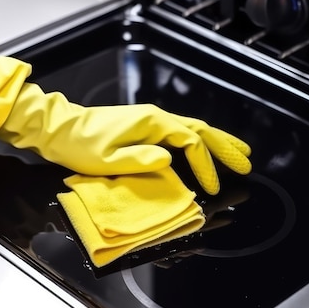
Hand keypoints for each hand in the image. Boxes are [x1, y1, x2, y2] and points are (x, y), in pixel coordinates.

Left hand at [0, 86, 251, 194]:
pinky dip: (199, 142)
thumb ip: (139, 160)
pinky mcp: (145, 127)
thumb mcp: (106, 159)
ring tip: (238, 153)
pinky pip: (181, 133)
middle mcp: (155, 118)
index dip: (205, 165)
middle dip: (225, 147)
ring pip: (193, 129)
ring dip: (217, 142)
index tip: (211, 189)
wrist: (60, 129)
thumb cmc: (79, 145)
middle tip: (247, 163)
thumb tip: (169, 161)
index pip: (191, 142)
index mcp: (151, 123)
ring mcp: (150, 121)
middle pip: (200, 130)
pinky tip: (204, 150)